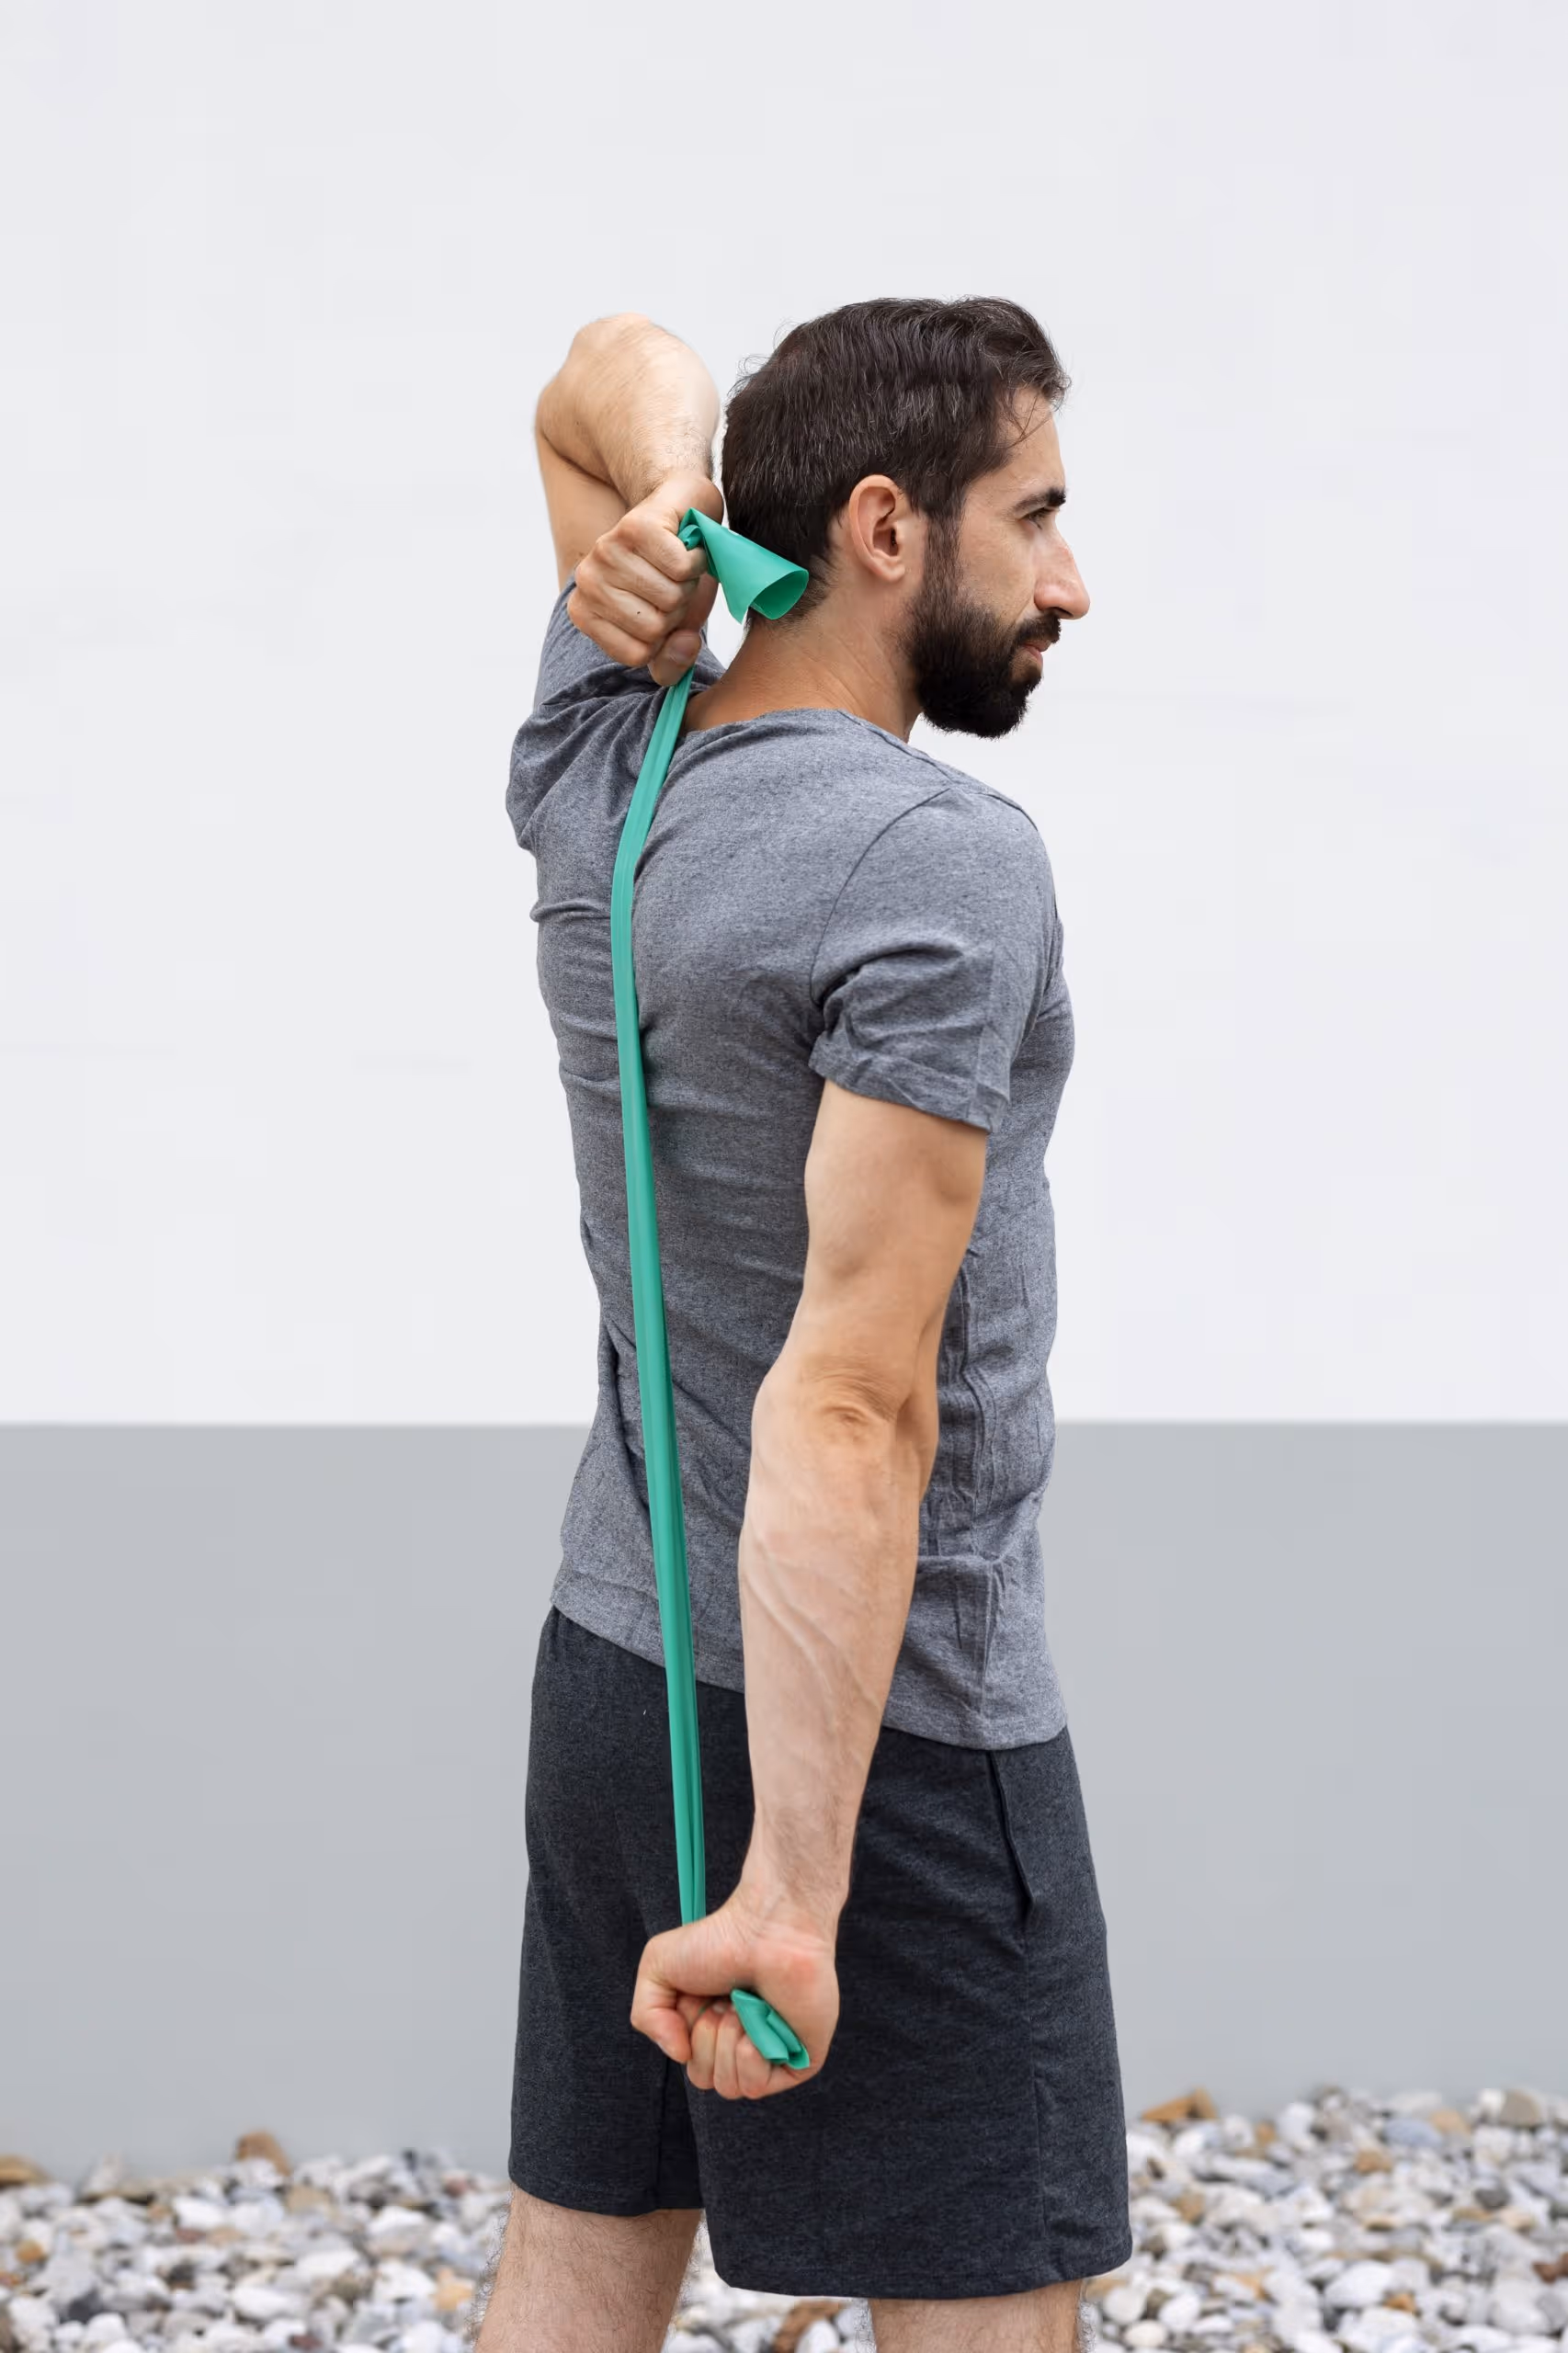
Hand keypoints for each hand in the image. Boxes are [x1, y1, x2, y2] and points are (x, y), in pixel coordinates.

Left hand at [568, 473, 723, 685]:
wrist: (681, 512)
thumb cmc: (673, 575)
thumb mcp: (673, 630)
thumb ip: (673, 662)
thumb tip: (684, 645)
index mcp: (585, 613)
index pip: (637, 654)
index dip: (663, 637)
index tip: (659, 609)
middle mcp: (586, 582)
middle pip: (654, 628)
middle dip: (677, 608)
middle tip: (671, 581)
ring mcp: (606, 551)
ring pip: (669, 597)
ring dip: (688, 582)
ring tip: (677, 563)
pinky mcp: (634, 527)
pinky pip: (680, 568)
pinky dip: (696, 560)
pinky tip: (686, 547)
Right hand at [630, 1878, 839, 2099]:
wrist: (768, 1928)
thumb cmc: (720, 1939)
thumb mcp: (657, 1966)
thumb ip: (646, 2016)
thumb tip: (679, 2054)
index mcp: (715, 2026)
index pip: (691, 2064)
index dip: (688, 2033)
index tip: (700, 1996)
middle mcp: (743, 2041)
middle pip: (706, 2079)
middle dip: (706, 2039)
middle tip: (724, 2000)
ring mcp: (773, 2052)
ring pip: (731, 2087)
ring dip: (727, 2043)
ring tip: (743, 2006)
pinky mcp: (799, 2059)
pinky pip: (759, 2086)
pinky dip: (751, 2055)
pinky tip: (761, 2021)